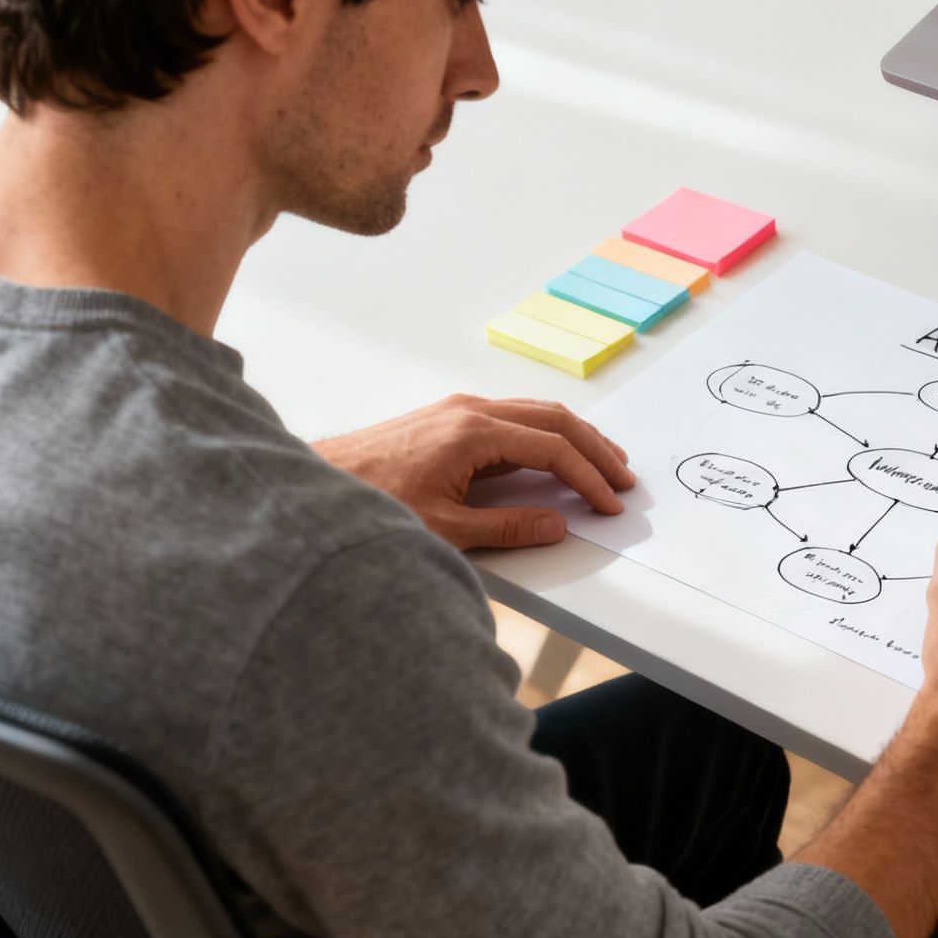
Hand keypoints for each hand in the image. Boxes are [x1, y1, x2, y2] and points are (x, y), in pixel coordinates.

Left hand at [312, 394, 634, 549]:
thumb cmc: (370, 505)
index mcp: (472, 433)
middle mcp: (469, 411)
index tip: (611, 502)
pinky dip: (547, 434)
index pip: (552, 448)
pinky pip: (514, 417)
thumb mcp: (443, 528)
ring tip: (604, 462)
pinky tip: (556, 453)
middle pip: (554, 420)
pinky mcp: (447, 418)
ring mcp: (458, 410)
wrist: (313, 488)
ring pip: (536, 413)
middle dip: (596, 449)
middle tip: (624, 479)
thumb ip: (507, 526)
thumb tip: (557, 524)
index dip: (588, 477)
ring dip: (575, 437)